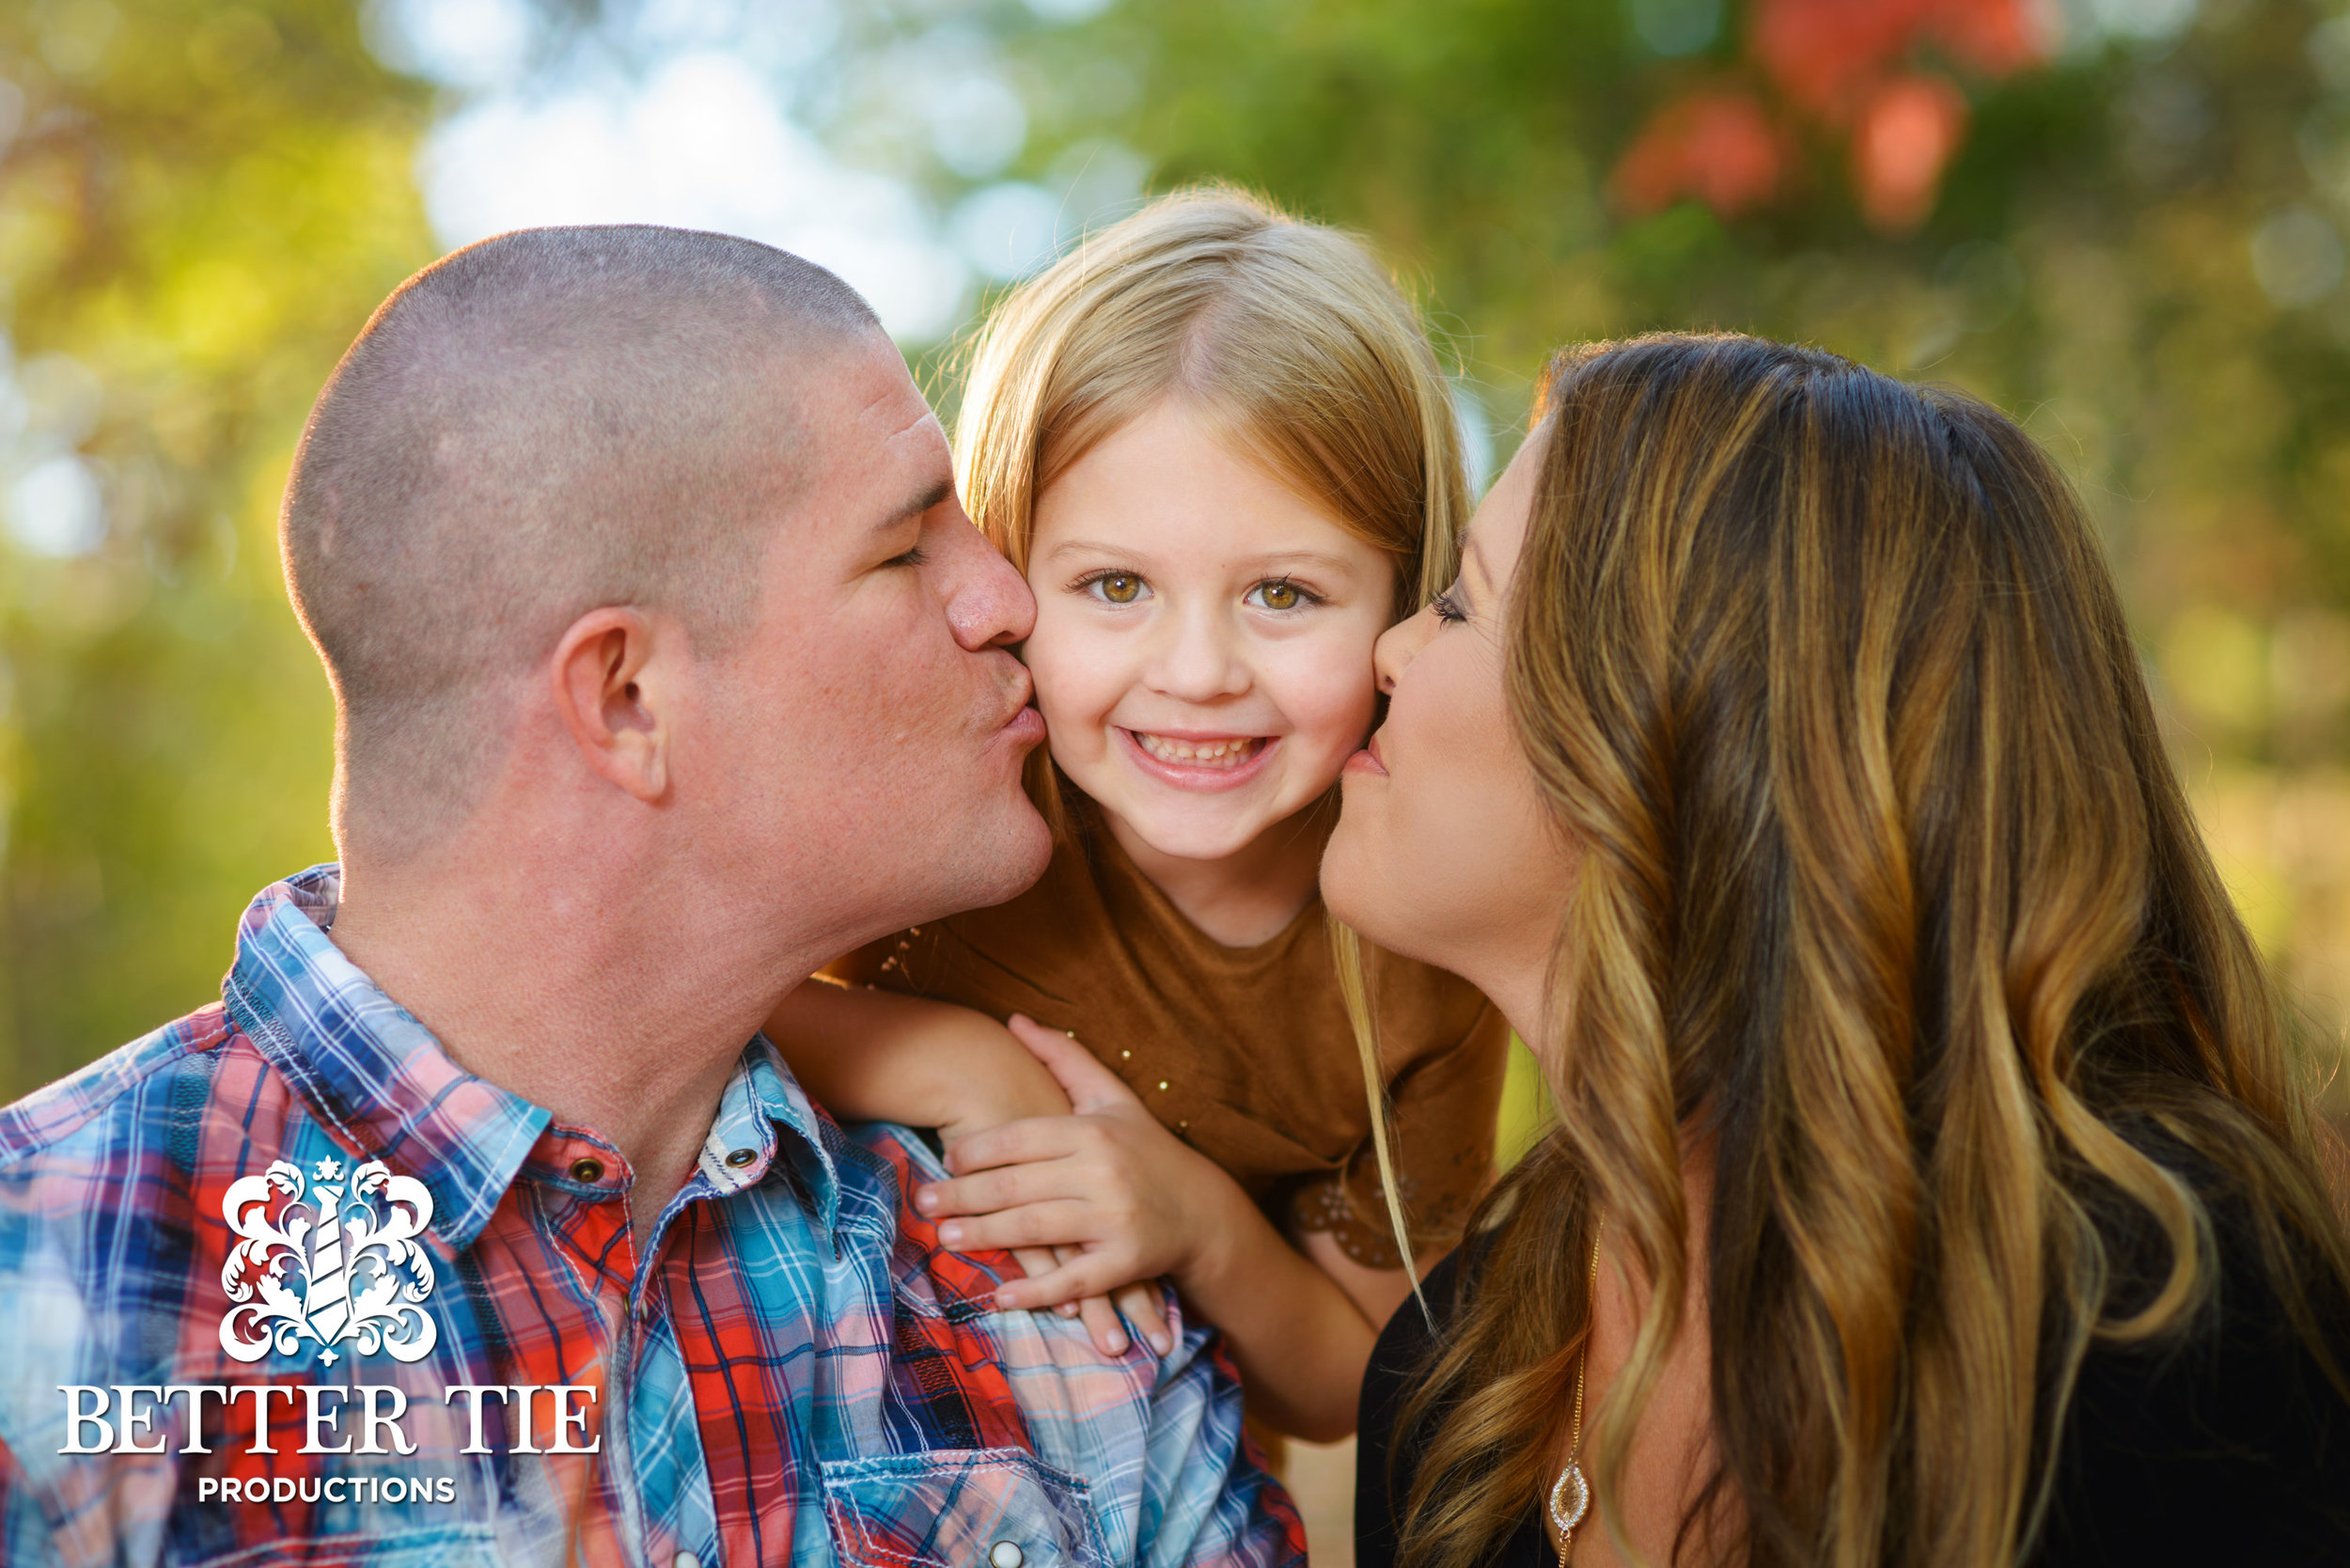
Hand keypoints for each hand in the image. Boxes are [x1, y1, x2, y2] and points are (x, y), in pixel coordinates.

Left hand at [917, 1015, 1230, 1353]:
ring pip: (1035, 1229)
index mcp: (1092, 1131)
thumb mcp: (1112, 1097)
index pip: (1019, 1138)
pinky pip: (1072, 1279)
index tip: (946, 1158)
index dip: (975, 1149)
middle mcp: (1101, 1173)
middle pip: (1016, 1185)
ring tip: (944, 1236)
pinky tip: (999, 1295)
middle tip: (923, 1200)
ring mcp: (1113, 1219)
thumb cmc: (1148, 1149)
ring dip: (984, 1235)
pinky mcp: (1124, 1262)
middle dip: (963, 1195)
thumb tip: (1013, 1019)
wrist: (1203, 1209)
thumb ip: (1064, 1058)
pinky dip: (1035, 1291)